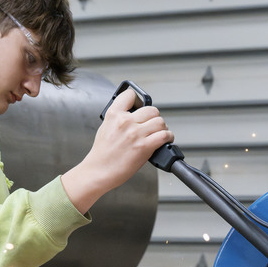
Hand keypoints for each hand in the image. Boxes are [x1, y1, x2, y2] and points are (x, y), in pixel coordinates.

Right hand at [61, 89, 174, 212]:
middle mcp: (125, 121)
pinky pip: (165, 135)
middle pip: (151, 110)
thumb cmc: (102, 154)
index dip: (138, 100)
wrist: (99, 171)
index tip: (141, 106)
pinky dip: (168, 137)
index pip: (130, 95)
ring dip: (162, 128)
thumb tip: (134, 115)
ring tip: (159, 133)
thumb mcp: (105, 127)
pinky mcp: (144, 146)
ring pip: (160, 121)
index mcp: (114, 114)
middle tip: (152, 125)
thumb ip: (119, 118)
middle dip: (154, 118)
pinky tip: (165, 140)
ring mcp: (135, 133)